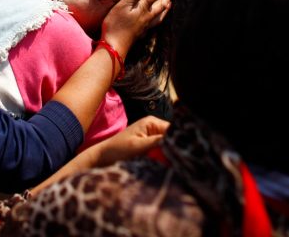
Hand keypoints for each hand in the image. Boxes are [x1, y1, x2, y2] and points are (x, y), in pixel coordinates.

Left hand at [31, 116, 169, 192]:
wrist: (102, 158)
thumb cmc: (117, 150)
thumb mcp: (138, 146)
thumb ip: (157, 142)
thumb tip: (176, 140)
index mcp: (152, 122)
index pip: (174, 129)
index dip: (180, 140)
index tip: (186, 153)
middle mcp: (154, 127)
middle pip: (173, 138)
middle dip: (176, 149)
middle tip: (179, 162)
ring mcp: (152, 137)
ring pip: (169, 146)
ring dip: (171, 155)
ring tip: (174, 164)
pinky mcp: (150, 147)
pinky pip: (163, 152)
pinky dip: (165, 159)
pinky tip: (167, 166)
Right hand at [101, 0, 172, 53]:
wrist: (114, 47)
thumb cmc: (115, 25)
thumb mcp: (122, 6)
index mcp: (144, 8)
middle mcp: (147, 17)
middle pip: (161, 4)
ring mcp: (145, 26)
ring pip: (160, 14)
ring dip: (166, 6)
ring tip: (169, 2)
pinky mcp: (141, 33)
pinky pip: (155, 22)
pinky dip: (159, 17)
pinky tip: (156, 18)